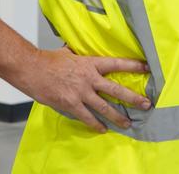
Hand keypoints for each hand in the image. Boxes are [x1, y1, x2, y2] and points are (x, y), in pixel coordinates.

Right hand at [16, 47, 149, 133]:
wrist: (31, 69)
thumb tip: (82, 49)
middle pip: (116, 90)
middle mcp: (89, 79)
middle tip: (146, 104)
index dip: (133, 66)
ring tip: (128, 123)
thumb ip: (80, 54)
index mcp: (90, 63)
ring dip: (117, 116)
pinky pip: (86, 117)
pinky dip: (95, 124)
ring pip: (104, 107)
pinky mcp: (70, 104)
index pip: (117, 64)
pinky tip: (103, 129)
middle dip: (133, 98)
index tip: (148, 68)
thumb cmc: (48, 60)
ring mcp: (80, 93)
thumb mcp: (69, 52)